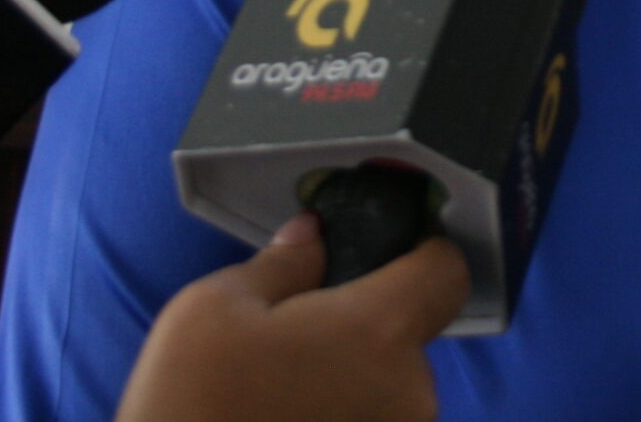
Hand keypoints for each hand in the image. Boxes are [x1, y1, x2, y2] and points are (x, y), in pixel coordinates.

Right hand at [114, 215, 468, 421]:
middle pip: (409, 333)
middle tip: (295, 333)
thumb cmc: (193, 402)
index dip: (422, 251)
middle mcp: (411, 393)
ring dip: (350, 377)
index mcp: (380, 332)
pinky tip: (286, 418)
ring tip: (282, 387)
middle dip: (364, 324)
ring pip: (388, 385)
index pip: (447, 272)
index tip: (382, 251)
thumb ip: (283, 265)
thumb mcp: (215, 308)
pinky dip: (340, 415)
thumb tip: (313, 236)